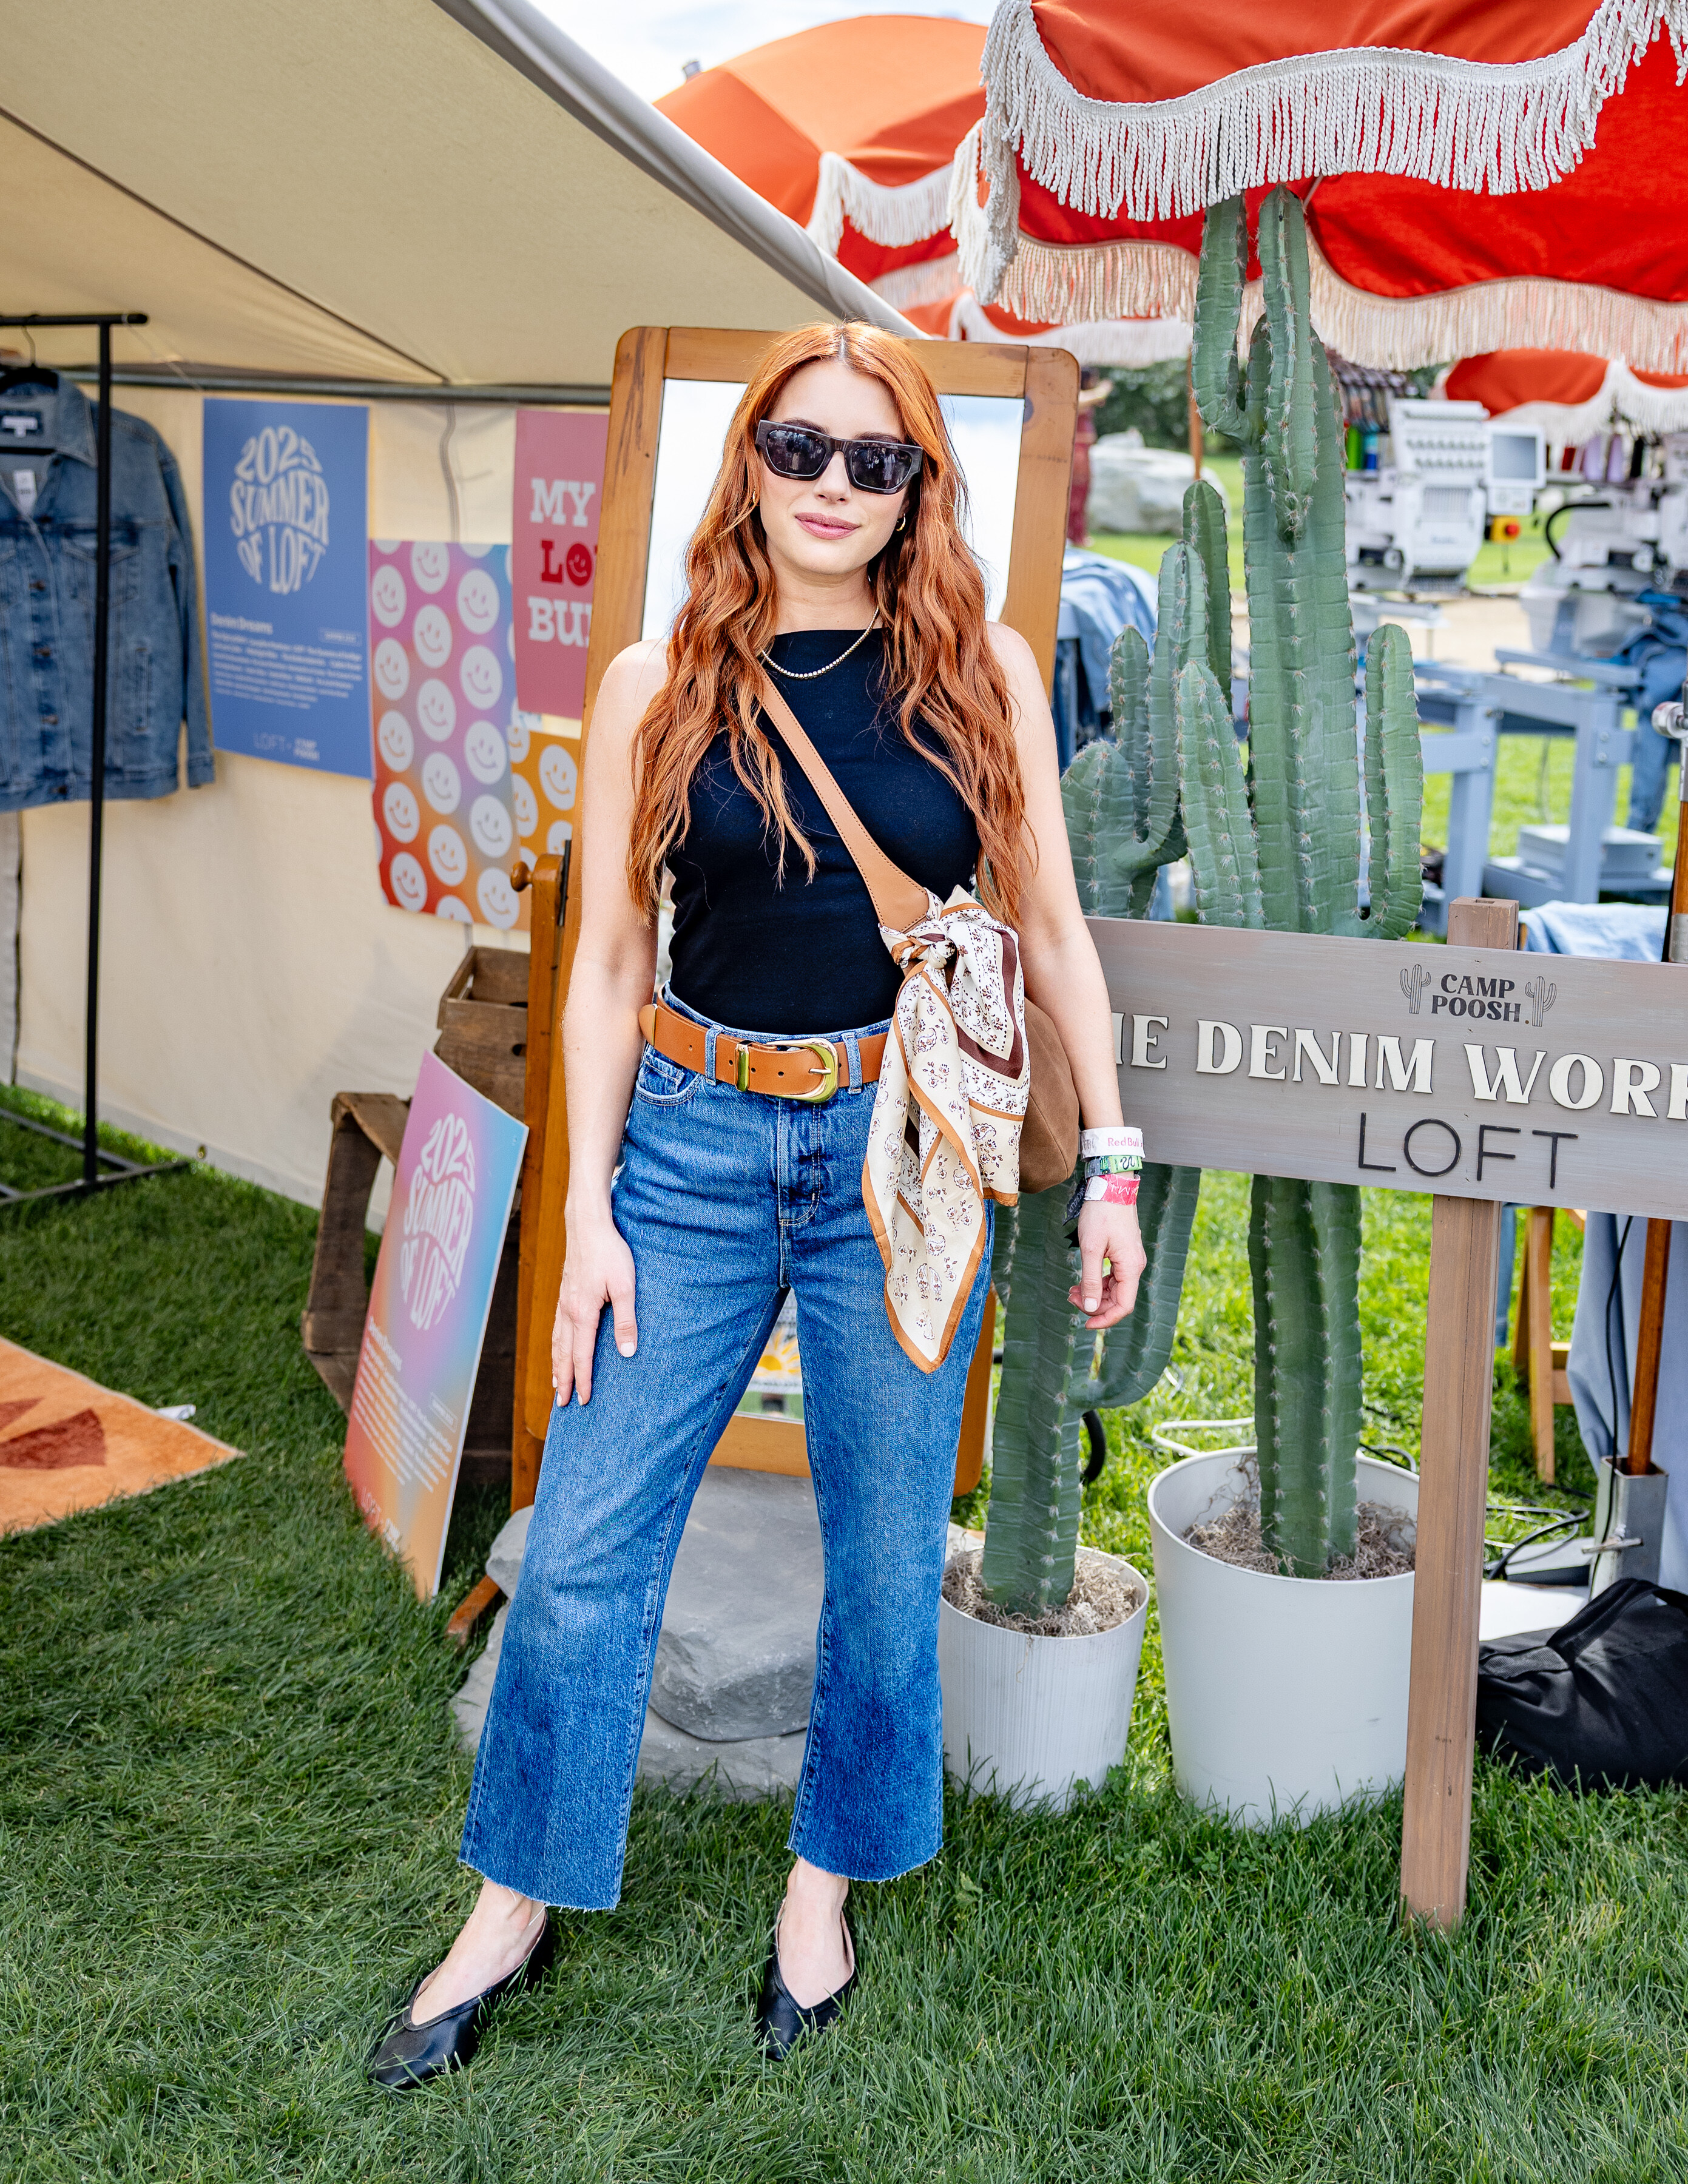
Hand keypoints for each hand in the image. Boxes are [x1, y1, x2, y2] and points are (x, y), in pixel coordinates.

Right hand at [551, 1211, 637, 1404]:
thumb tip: (628, 1352)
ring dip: (556, 1365)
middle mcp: (567, 1312)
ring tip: (556, 1384)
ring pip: (556, 1342)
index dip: (582, 1379)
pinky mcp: (564, 1294)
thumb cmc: (609, 1253)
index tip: (583, 1400)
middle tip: (563, 1404)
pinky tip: (558, 1349)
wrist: (587, 1226)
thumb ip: (626, 1320)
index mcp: (582, 1313)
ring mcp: (562, 1303)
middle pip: (563, 1354)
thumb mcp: (624, 1286)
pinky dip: (555, 1346)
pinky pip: (556, 1328)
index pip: (581, 1356)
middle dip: (563, 1380)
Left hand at [1068, 1199, 1144, 1329]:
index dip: (1105, 1319)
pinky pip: (1112, 1277)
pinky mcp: (1123, 1254)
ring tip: (1072, 1291)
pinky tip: (1081, 1282)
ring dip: (1094, 1294)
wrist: (1110, 1186)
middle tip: (1070, 1298)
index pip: (1123, 1306)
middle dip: (1094, 1305)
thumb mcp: (1091, 1249)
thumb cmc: (1101, 1214)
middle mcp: (1134, 1266)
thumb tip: (1091, 1308)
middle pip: (1118, 1300)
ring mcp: (1130, 1260)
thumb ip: (1091, 1280)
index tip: (1085, 1324)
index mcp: (1131, 1268)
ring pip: (1114, 1289)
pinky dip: (1097, 1283)